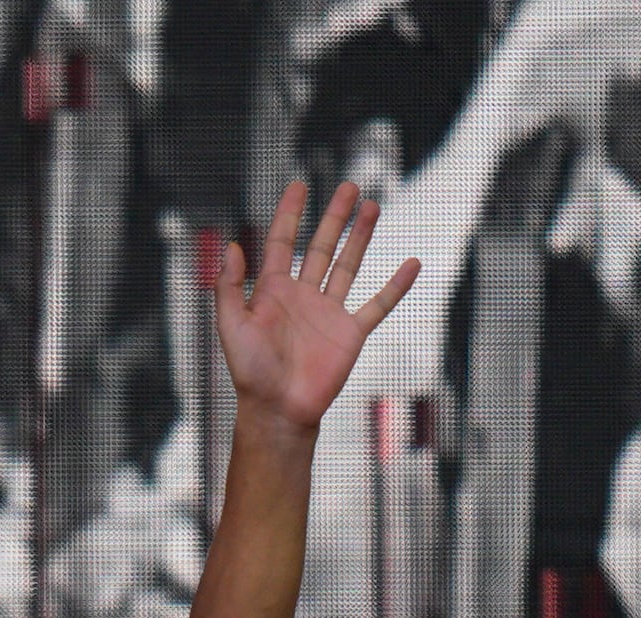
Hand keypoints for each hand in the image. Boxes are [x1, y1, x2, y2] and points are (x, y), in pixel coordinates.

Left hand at [206, 177, 419, 433]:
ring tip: (372, 207)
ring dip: (360, 237)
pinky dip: (395, 286)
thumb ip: (229, 287)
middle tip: (349, 187)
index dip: (290, 214)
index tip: (299, 185)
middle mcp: (303, 296)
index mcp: (273, 291)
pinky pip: (377, 305)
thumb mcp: (231, 326)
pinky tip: (411, 264)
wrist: (278, 410)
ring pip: (348, 265)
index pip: (283, 242)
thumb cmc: (250, 373)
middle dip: (334, 216)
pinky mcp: (350, 333)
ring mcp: (328, 312)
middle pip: (321, 246)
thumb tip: (233, 246)